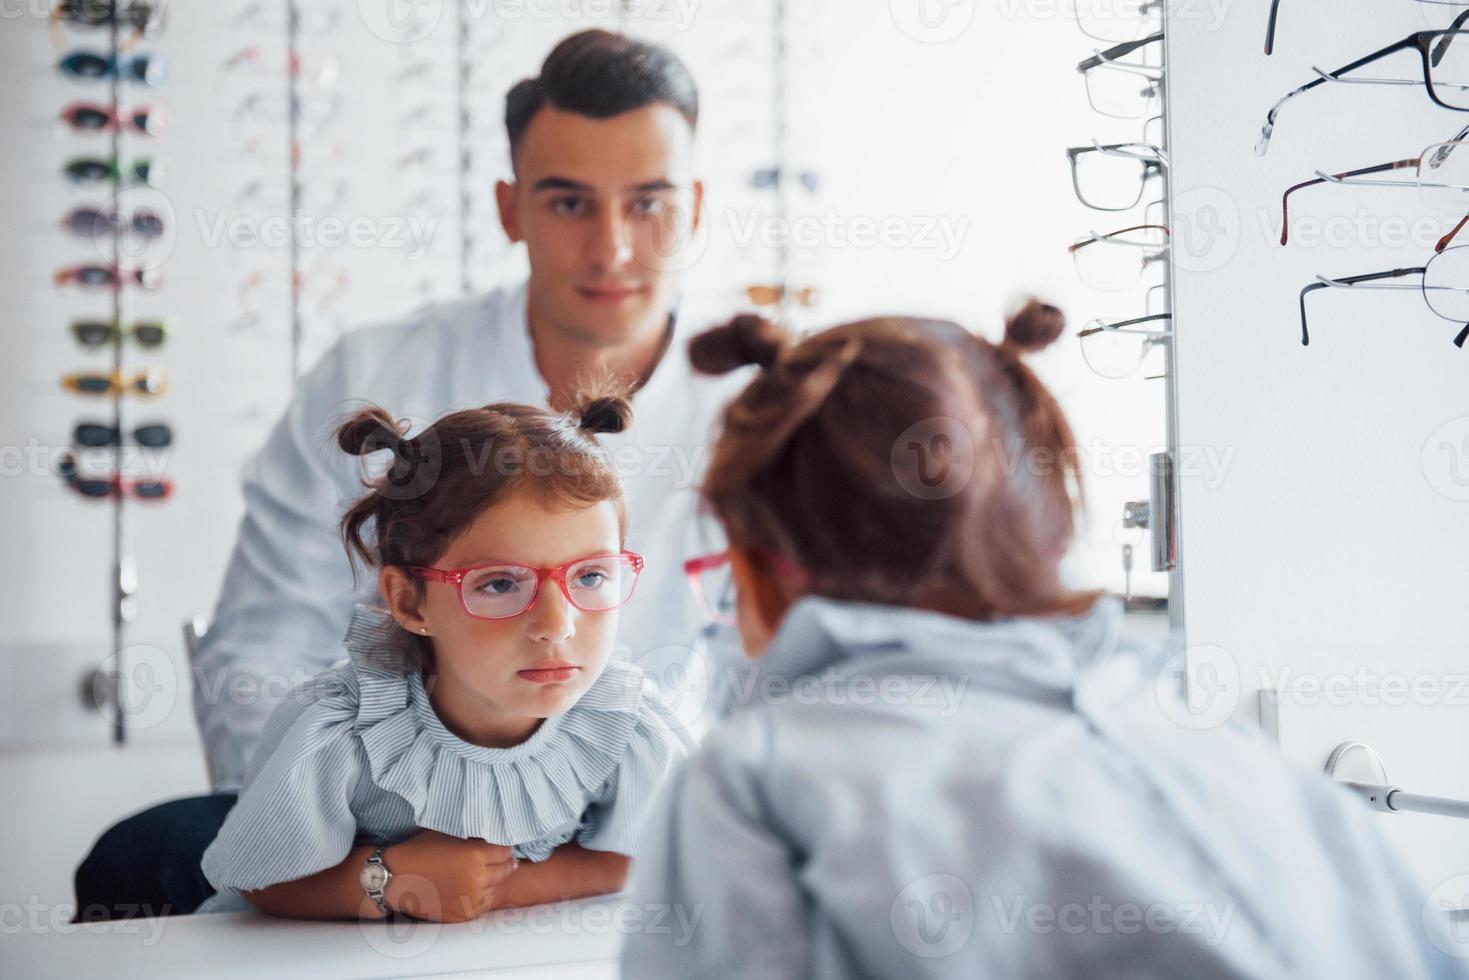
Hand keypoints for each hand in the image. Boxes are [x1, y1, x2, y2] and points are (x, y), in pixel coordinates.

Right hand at [381, 829, 518, 922]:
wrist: (395, 878)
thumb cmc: (420, 851)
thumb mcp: (449, 834)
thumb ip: (474, 837)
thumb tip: (493, 838)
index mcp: (476, 856)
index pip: (506, 851)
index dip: (504, 847)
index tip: (502, 846)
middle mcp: (477, 879)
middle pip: (505, 870)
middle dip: (503, 863)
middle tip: (501, 859)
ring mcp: (470, 899)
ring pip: (494, 888)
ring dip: (491, 880)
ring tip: (481, 874)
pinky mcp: (462, 914)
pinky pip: (482, 904)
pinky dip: (480, 896)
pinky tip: (471, 888)